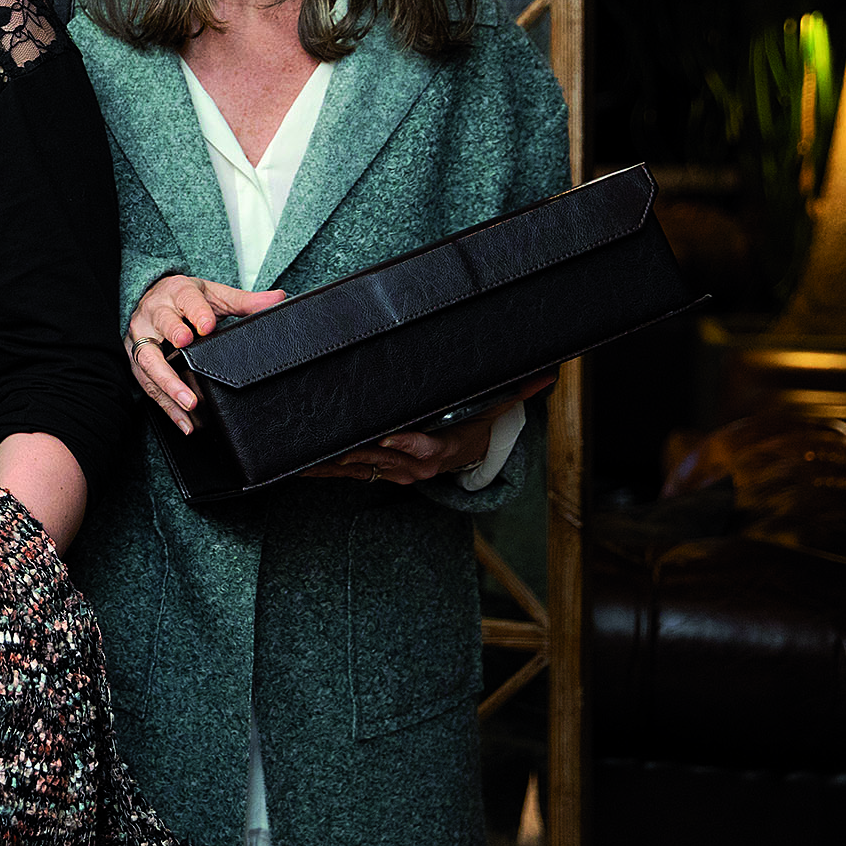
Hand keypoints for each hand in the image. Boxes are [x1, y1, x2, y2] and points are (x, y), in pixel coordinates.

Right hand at [127, 275, 286, 432]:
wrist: (152, 299)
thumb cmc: (186, 300)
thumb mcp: (215, 296)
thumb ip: (245, 301)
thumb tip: (279, 299)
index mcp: (176, 293)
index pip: (185, 299)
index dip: (195, 312)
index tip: (207, 325)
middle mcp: (154, 313)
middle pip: (161, 324)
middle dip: (173, 336)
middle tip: (186, 347)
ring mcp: (141, 338)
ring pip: (150, 360)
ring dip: (168, 383)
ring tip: (189, 402)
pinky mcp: (135, 361)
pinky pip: (148, 385)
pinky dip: (166, 405)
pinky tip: (185, 421)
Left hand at [301, 371, 556, 484]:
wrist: (464, 454)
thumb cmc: (472, 425)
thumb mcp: (493, 409)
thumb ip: (515, 391)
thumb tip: (548, 373)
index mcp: (438, 450)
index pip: (420, 448)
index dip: (403, 444)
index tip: (387, 435)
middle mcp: (412, 467)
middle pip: (378, 455)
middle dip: (352, 445)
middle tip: (326, 433)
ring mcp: (391, 472)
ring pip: (356, 466)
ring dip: (328, 458)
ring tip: (302, 448)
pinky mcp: (373, 472)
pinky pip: (343, 473)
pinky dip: (321, 467)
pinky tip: (297, 461)